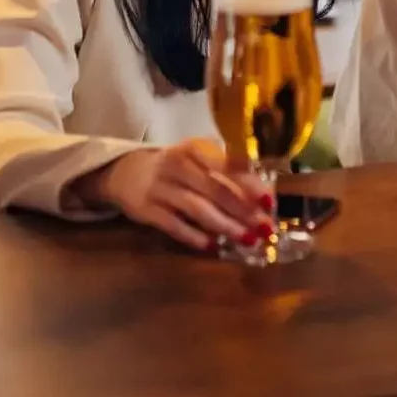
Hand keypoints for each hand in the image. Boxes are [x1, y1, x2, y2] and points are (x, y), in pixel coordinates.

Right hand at [76, 140, 272, 252]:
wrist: (127, 172)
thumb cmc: (175, 168)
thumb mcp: (198, 161)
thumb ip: (225, 173)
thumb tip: (261, 197)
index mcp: (194, 149)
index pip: (227, 166)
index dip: (250, 184)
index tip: (269, 201)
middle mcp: (177, 165)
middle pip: (216, 189)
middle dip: (243, 210)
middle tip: (264, 228)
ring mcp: (160, 187)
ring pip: (197, 208)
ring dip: (225, 225)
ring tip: (246, 239)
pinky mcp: (147, 209)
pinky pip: (173, 225)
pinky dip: (193, 236)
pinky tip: (212, 246)